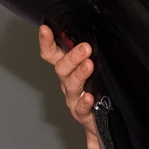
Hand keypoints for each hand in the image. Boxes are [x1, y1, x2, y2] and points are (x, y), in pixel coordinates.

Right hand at [39, 24, 97, 138]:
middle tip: (85, 48)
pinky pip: (81, 108)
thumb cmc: (99, 89)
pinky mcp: (82, 113)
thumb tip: (102, 30)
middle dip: (72, 57)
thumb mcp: (94, 68)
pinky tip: (89, 97)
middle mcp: (67, 81)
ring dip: (79, 74)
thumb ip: (92, 54)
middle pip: (62, 68)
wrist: (103, 120)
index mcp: (68, 68)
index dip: (47, 42)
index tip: (45, 29)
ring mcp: (73, 98)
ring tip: (89, 66)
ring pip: (71, 85)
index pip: (52, 53)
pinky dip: (84, 102)